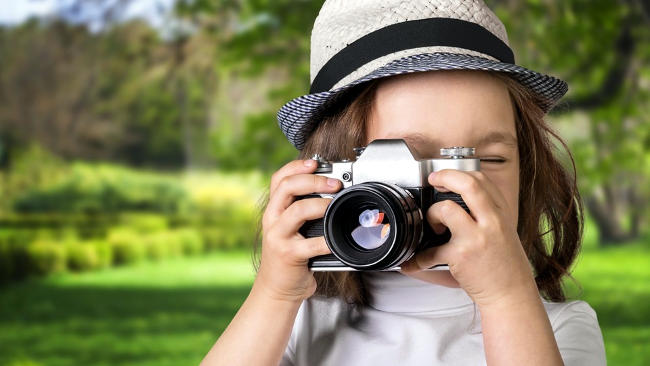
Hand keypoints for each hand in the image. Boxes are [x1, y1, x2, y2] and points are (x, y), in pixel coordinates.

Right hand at [253, 159, 341, 302]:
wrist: (277, 288)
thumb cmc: (290, 254)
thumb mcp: (290, 227)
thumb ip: (302, 209)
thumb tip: (332, 190)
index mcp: (274, 209)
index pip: (280, 178)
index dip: (297, 166)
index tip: (316, 163)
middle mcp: (273, 219)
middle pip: (288, 187)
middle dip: (314, 181)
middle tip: (335, 184)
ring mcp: (279, 236)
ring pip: (297, 210)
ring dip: (320, 204)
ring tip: (334, 205)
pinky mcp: (289, 254)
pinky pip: (311, 243)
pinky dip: (327, 240)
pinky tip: (336, 238)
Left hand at [399, 169, 537, 307]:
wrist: (511, 295)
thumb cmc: (505, 265)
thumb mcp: (504, 231)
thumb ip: (486, 213)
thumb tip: (461, 196)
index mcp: (500, 213)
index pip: (481, 180)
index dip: (458, 174)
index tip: (444, 177)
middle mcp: (491, 222)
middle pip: (468, 185)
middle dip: (445, 177)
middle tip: (432, 181)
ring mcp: (476, 238)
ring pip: (445, 209)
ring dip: (431, 215)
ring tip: (434, 227)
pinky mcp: (460, 256)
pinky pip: (430, 251)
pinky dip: (418, 259)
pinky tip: (414, 262)